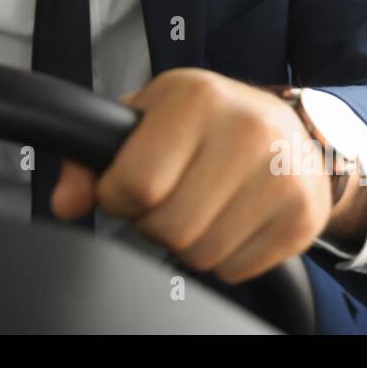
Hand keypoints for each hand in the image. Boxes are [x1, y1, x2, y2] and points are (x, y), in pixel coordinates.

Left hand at [52, 68, 363, 282]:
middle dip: (153, 222)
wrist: (291, 129)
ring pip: (201, 254)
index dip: (119, 196)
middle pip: (169, 227)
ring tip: (200, 205)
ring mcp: (282, 175)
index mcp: (198, 97)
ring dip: (188, 243)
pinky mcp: (301, 216)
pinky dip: (223, 257)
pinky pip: (235, 270)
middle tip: (167, 197)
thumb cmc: (207, 121)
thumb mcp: (146, 118)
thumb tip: (65, 202)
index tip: (129, 185)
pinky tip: (230, 219)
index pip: (135, 183)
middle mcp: (247, 130)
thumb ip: (91, 157)